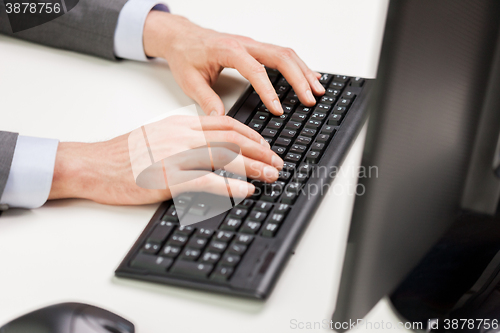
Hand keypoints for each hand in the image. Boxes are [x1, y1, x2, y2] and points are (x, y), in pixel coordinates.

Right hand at [48, 116, 282, 204]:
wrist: (92, 164)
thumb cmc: (121, 155)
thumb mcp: (156, 136)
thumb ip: (183, 139)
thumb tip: (208, 150)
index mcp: (180, 125)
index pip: (225, 124)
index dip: (251, 135)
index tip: (265, 146)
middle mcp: (182, 136)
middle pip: (232, 139)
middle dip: (260, 151)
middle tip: (277, 162)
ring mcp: (175, 156)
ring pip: (225, 156)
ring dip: (253, 167)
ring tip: (271, 175)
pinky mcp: (167, 178)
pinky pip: (207, 181)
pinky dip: (230, 186)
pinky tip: (245, 191)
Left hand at [143, 11, 324, 115]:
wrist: (182, 37)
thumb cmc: (186, 55)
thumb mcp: (190, 81)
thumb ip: (206, 101)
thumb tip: (221, 120)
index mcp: (229, 51)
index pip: (255, 70)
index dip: (269, 91)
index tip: (278, 109)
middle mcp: (245, 45)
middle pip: (281, 57)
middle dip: (299, 79)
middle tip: (310, 99)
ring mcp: (252, 45)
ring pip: (286, 54)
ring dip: (304, 71)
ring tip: (318, 89)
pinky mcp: (255, 48)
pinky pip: (282, 54)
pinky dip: (298, 66)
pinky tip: (308, 76)